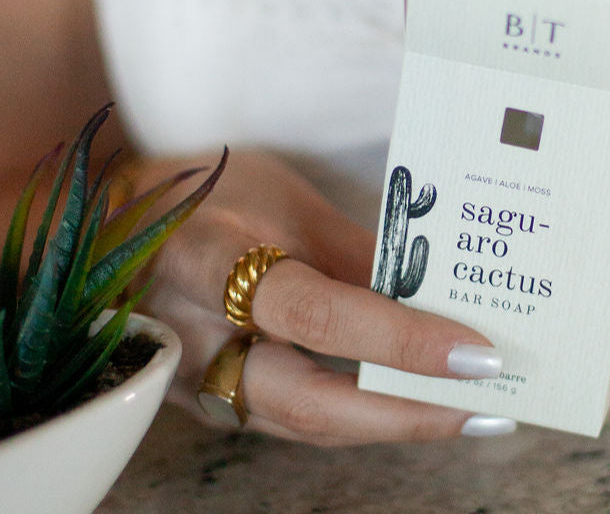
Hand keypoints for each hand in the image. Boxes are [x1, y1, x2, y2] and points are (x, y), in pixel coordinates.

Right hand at [132, 150, 509, 444]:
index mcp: (210, 262)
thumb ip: (353, 252)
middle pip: (309, 401)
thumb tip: (432, 291)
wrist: (114, 224)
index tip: (475, 351)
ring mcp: (197, 381)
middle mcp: (197, 337)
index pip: (316, 313)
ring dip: (392, 422)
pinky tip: (411, 405)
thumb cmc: (207, 193)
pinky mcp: (210, 399)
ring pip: (304, 422)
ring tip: (468, 409)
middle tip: (489, 404)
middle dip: (408, 412)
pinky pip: (294, 417)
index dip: (399, 338)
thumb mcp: (283, 201)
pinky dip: (358, 414)